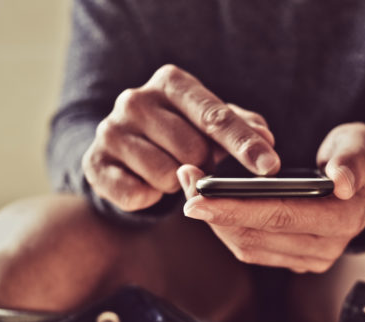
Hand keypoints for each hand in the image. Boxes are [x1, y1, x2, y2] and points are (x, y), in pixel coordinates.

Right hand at [82, 64, 279, 210]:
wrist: (123, 151)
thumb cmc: (180, 133)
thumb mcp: (211, 123)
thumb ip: (242, 127)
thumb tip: (266, 138)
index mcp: (171, 82)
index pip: (214, 116)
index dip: (245, 144)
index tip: (270, 167)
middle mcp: (135, 99)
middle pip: (193, 149)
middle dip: (206, 166)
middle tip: (200, 164)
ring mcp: (110, 130)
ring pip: (167, 175)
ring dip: (177, 184)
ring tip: (170, 171)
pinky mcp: (94, 163)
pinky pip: (138, 195)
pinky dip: (150, 197)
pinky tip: (147, 184)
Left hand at [177, 122, 364, 272]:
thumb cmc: (362, 158)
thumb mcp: (364, 146)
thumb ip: (353, 160)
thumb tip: (340, 182)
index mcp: (343, 219)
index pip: (280, 216)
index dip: (235, 207)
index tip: (197, 196)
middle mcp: (326, 247)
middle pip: (256, 236)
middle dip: (215, 211)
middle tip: (184, 181)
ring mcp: (310, 257)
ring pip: (248, 247)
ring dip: (215, 220)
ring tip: (190, 186)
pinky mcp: (295, 259)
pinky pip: (252, 249)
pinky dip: (227, 228)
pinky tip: (210, 203)